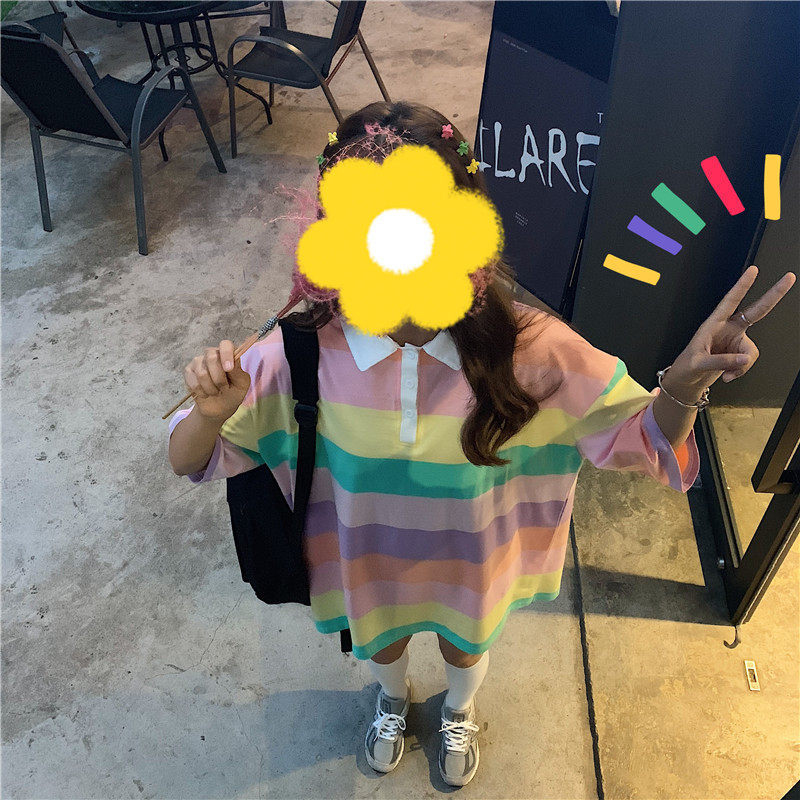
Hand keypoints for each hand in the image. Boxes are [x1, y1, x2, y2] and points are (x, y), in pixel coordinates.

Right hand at [183, 340, 250, 421]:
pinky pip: (193, 381)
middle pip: (211, 357)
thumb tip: (231, 365)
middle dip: (219, 378)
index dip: (226, 355)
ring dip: (211, 388)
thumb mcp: (242, 384)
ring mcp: (198, 362)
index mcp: (228, 354)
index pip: (226, 344)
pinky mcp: (188, 372)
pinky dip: (201, 392)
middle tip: (224, 388)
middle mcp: (212, 354)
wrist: (220, 407)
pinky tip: (206, 394)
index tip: (229, 369)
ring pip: (202, 373)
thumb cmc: (233, 392)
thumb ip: (238, 373)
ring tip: (216, 392)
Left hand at [666, 265, 795, 400]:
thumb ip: (722, 361)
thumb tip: (745, 359)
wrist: (688, 380)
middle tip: (789, 277)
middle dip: (774, 294)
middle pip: (756, 310)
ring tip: (725, 373)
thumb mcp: (698, 364)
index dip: (741, 286)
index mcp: (714, 324)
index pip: (730, 302)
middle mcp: (728, 329)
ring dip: (741, 366)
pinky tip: (727, 375)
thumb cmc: (687, 366)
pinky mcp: (739, 353)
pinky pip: (748, 362)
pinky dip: (739, 371)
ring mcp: (736, 340)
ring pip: (751, 351)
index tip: (752, 271)